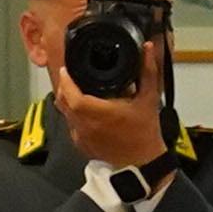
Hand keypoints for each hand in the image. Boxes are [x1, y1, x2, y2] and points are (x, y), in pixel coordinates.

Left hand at [52, 74, 172, 172]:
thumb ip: (147, 71)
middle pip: (63, 102)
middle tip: (69, 77)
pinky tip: (86, 111)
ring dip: (68, 102)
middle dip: (64, 88)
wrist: (143, 162)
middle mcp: (86, 126)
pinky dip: (74, 116)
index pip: (71, 95)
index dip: (65, 81)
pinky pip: (71, 126)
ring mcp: (82, 137)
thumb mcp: (149, 98)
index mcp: (99, 113)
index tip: (66, 69)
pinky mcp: (82, 145)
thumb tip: (147, 49)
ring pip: (65, 114)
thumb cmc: (145, 132)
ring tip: (76, 91)